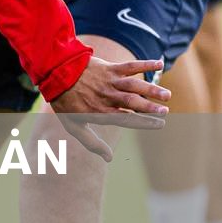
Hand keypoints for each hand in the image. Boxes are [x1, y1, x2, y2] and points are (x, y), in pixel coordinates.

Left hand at [47, 57, 170, 161]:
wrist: (54, 73)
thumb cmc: (66, 101)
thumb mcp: (73, 126)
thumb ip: (91, 142)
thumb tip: (109, 158)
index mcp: (99, 112)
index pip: (125, 119)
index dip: (143, 122)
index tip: (159, 125)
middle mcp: (106, 97)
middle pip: (131, 102)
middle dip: (149, 107)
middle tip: (165, 111)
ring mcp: (108, 82)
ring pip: (133, 85)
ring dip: (151, 89)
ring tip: (167, 95)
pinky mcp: (109, 68)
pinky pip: (130, 66)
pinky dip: (145, 64)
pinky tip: (160, 64)